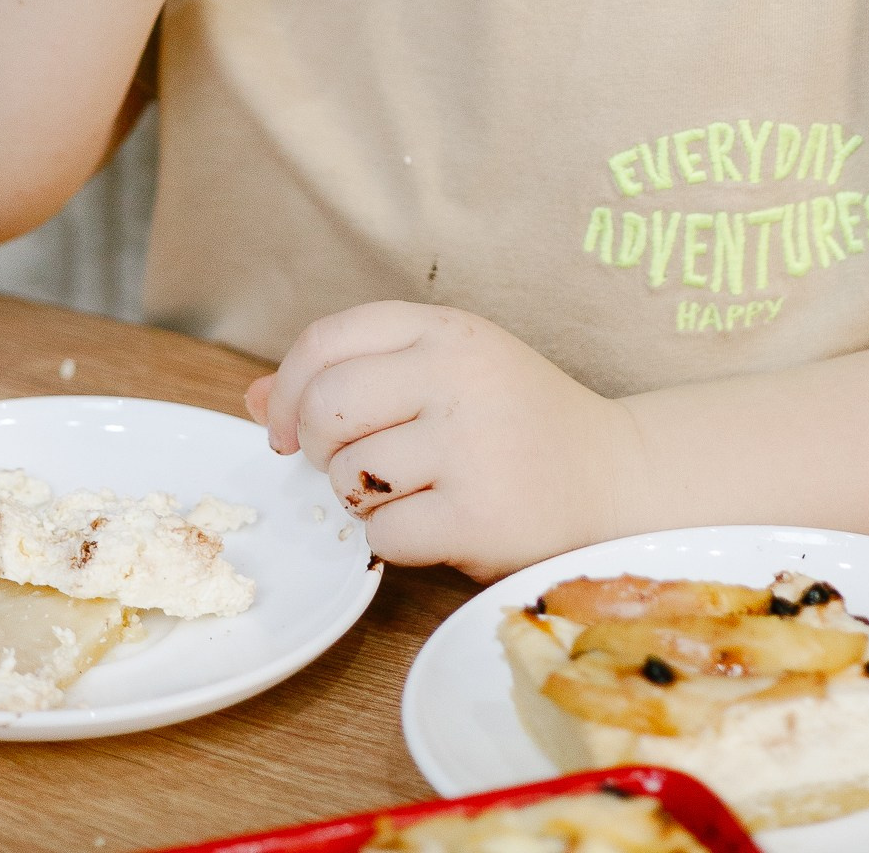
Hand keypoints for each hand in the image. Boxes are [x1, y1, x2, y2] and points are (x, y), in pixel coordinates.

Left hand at [246, 301, 638, 579]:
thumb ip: (355, 375)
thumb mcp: (444, 373)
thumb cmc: (519, 422)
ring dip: (358, 498)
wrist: (616, 477)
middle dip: (315, 447)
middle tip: (345, 466)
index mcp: (445, 328)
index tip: (284, 427)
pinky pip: (385, 534)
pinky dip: (392, 540)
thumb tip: (252, 400)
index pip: (327, 340)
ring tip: (405, 493)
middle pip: (325, 407)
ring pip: (349, 475)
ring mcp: (469, 444)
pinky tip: (430, 526)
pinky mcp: (478, 515)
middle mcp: (456, 375)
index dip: (288, 387)